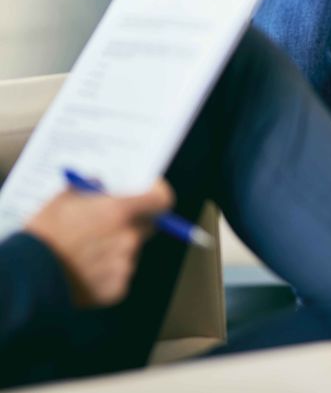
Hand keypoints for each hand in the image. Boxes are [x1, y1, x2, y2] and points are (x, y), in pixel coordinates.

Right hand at [26, 180, 173, 307]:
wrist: (28, 276)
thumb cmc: (44, 233)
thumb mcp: (64, 198)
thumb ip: (91, 187)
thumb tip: (104, 183)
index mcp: (120, 211)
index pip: (162, 199)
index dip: (158, 195)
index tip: (150, 191)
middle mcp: (129, 238)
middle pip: (147, 226)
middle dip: (133, 222)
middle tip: (110, 223)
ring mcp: (125, 265)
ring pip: (131, 251)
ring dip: (117, 248)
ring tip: (87, 251)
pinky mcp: (118, 289)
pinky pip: (120, 275)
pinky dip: (108, 272)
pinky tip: (85, 271)